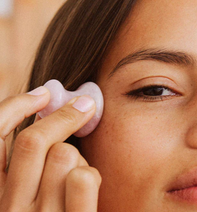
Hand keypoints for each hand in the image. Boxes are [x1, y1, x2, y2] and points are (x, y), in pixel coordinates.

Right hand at [0, 86, 100, 210]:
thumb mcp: (25, 192)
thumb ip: (29, 161)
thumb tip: (46, 112)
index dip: (17, 106)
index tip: (43, 93)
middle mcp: (7, 208)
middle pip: (34, 140)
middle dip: (64, 115)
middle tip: (84, 104)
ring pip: (63, 154)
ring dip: (78, 156)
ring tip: (80, 172)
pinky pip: (83, 178)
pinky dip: (91, 173)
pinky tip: (90, 183)